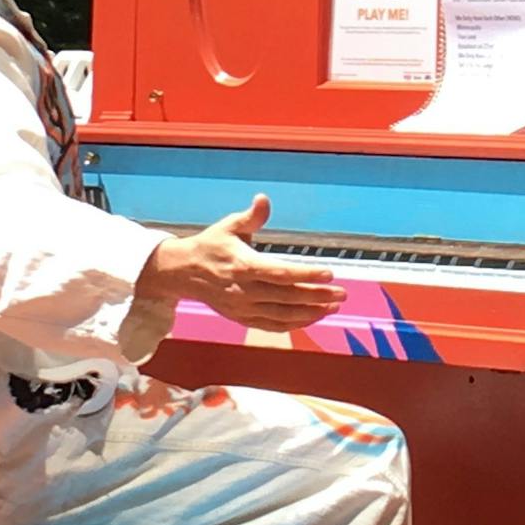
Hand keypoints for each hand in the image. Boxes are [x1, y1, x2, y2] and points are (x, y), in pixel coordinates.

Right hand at [138, 194, 344, 331]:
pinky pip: (273, 325)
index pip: (281, 273)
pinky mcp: (242, 318)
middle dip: (317, 296)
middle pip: (287, 297)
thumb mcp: (228, 226)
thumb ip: (251, 217)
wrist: (182, 273)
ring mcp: (243, 307)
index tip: (329, 273)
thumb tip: (263, 199)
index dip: (306, 275)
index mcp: (243, 265)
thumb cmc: (210, 246)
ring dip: (311, 312)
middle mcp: (244, 290)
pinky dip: (295, 324)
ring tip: (333, 306)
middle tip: (342, 294)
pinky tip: (313, 317)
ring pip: (283, 315)